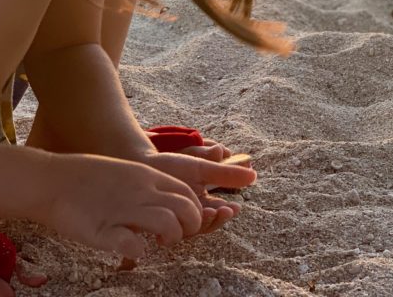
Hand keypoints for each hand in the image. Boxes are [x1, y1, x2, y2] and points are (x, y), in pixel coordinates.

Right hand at [34, 152, 204, 258]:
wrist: (50, 179)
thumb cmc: (87, 178)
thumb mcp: (127, 173)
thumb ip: (149, 185)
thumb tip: (168, 202)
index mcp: (147, 176)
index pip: (188, 193)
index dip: (194, 210)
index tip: (183, 221)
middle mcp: (140, 191)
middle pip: (187, 208)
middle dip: (191, 226)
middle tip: (175, 236)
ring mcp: (123, 210)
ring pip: (168, 223)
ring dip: (171, 237)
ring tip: (159, 242)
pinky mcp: (102, 230)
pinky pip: (132, 244)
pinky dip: (138, 251)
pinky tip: (134, 251)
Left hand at [139, 150, 256, 235]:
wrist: (140, 161)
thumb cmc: (171, 163)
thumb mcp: (202, 167)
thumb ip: (225, 172)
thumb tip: (252, 173)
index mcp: (202, 201)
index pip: (217, 212)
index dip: (226, 212)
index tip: (235, 207)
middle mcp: (189, 212)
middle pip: (207, 224)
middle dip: (217, 220)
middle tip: (224, 210)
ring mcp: (173, 218)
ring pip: (192, 229)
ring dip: (203, 223)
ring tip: (209, 211)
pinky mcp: (158, 223)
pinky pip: (171, 231)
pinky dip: (178, 227)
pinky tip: (184, 215)